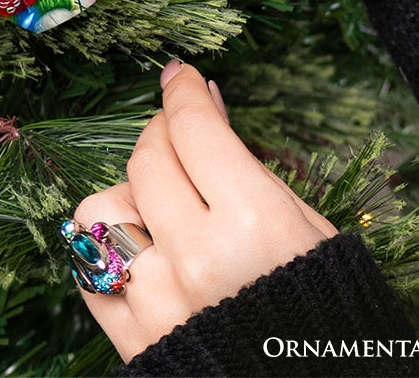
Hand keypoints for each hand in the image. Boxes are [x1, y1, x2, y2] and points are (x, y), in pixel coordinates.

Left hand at [70, 61, 335, 363]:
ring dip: (129, 195)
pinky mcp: (132, 341)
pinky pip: (87, 269)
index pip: (195, 131)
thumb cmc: (330, 318)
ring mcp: (158, 302)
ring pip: (102, 209)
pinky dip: (103, 248)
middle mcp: (197, 259)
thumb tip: (206, 104)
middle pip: (147, 160)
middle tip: (179, 132)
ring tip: (162, 205)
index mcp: (255, 226)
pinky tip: (135, 245)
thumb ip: (250, 168)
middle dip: (161, 133)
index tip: (179, 76)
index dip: (183, 93)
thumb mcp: (311, 231)